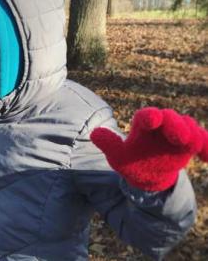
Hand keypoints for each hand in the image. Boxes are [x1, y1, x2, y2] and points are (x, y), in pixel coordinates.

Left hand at [90, 107, 206, 190]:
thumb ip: (109, 144)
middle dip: (175, 125)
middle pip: (171, 119)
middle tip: (179, 136)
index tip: (152, 119)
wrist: (147, 173)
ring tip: (192, 146)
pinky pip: (202, 142)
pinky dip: (206, 147)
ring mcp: (177, 135)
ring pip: (189, 128)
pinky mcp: (190, 145)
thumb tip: (93, 134)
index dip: (149, 117)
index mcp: (143, 126)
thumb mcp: (118, 156)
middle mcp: (161, 126)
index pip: (145, 117)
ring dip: (192, 135)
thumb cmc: (131, 161)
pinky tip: (206, 158)